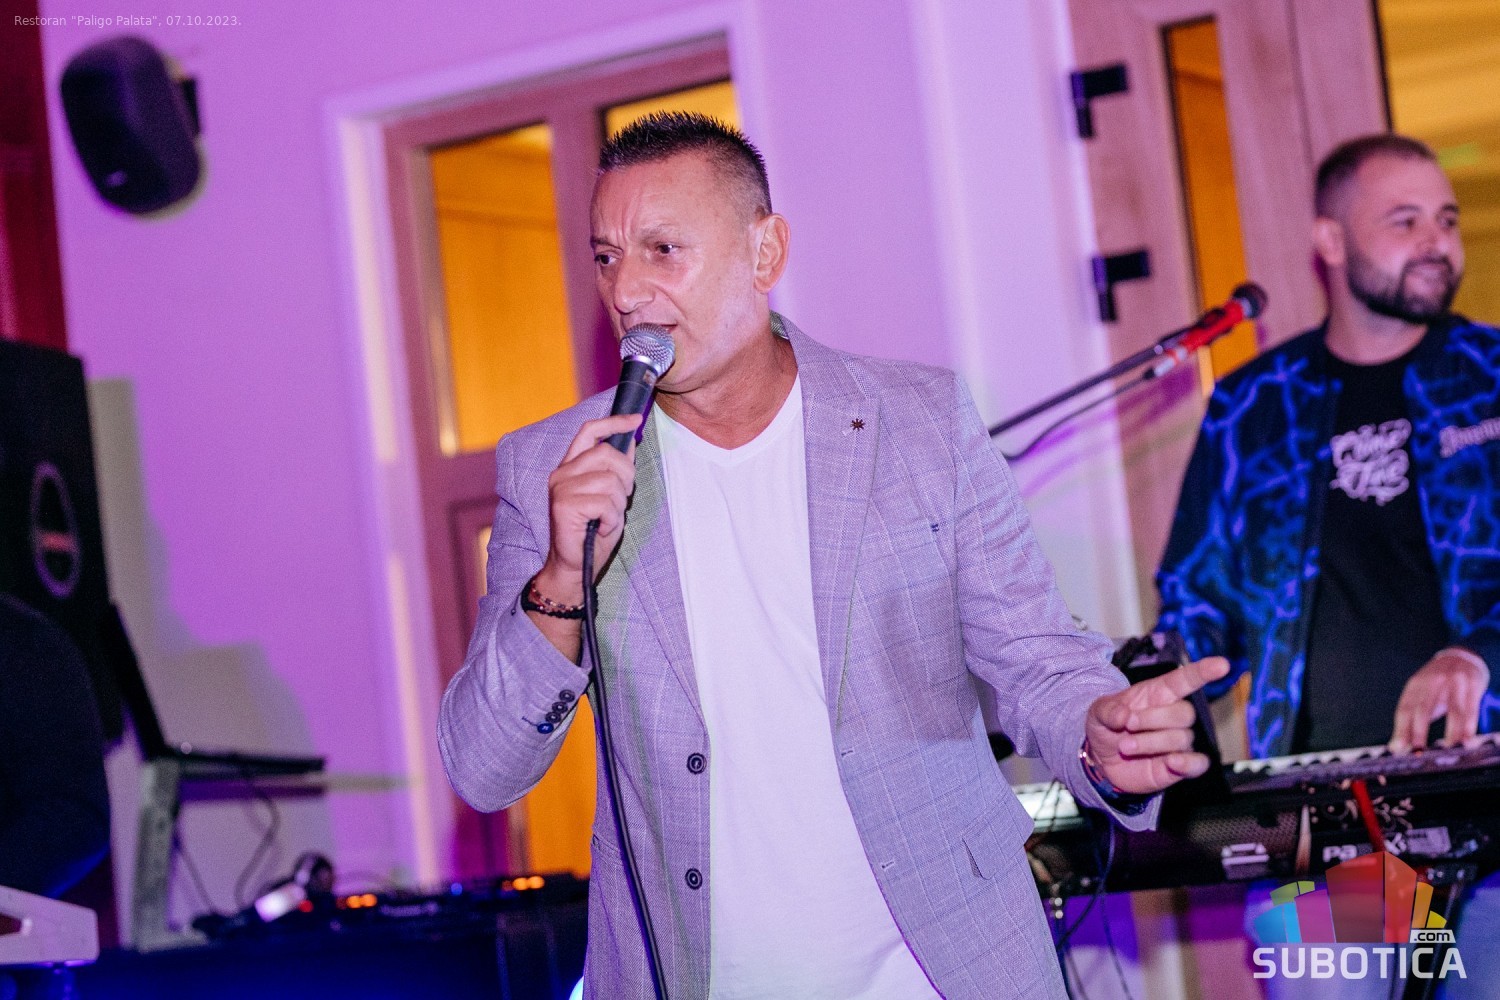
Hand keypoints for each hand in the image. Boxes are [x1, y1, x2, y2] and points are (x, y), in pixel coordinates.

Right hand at [534, 413, 643, 603]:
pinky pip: (605, 502)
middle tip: (620, 500)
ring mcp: (560, 488)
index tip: (636, 419)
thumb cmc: (593, 532)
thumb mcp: (610, 495)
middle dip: (626, 477)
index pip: (589, 431)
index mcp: (570, 466)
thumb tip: (630, 441)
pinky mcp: (564, 505)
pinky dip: (611, 518)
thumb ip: (615, 469)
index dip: (614, 422)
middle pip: (608, 454)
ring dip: (618, 504)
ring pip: (610, 480)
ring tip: (607, 518)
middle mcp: (561, 473)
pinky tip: (602, 527)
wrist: (575, 566)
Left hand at [1084, 657, 1230, 795]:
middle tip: (1128, 724)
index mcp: (1159, 694)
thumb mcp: (1098, 712)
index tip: (1221, 665)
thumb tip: (1124, 715)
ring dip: (1150, 742)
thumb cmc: (1106, 727)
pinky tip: (1171, 762)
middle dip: (1153, 719)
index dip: (1203, 672)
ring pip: (1180, 739)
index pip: (1186, 680)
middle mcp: (1174, 716)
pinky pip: (1197, 764)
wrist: (1102, 759)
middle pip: (1183, 713)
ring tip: (1125, 746)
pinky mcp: (1181, 766)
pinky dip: (1187, 763)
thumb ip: (1108, 710)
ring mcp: (1180, 741)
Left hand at [1390, 648, 1489, 750]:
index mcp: (1415, 685)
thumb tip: (1398, 746)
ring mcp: (1454, 682)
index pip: (1404, 709)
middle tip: (1418, 751)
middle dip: (1419, 731)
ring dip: (1451, 732)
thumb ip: (1411, 718)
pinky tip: (1467, 739)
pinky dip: (1469, 726)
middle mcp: (1432, 682)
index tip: (1398, 747)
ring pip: (1453, 710)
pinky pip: (1471, 709)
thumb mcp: (1421, 694)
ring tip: (1448, 748)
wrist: (1462, 656)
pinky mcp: (1473, 685)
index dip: (1401, 729)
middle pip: (1423, 708)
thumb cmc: (1438, 682)